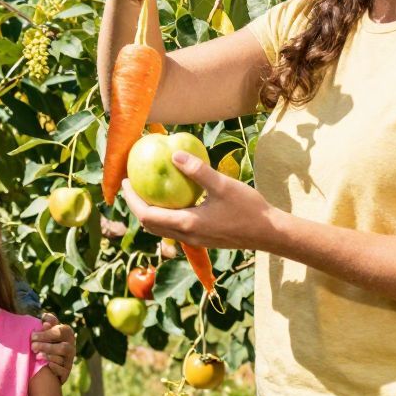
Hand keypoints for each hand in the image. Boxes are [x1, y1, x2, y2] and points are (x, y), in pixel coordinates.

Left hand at [30, 312, 75, 384]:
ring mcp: (69, 360)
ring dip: (49, 355)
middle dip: (46, 345)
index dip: (46, 334)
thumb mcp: (47, 330)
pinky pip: (63, 371)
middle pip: (62, 346)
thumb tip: (45, 317)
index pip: (59, 332)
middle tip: (32, 346)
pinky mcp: (66, 372)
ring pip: (62, 359)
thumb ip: (48, 323)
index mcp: (67, 333)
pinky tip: (47, 366)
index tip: (32, 335)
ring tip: (37, 355)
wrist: (48, 362)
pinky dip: (55, 368)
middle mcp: (71, 346)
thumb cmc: (47, 341)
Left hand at [123, 148, 277, 252]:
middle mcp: (187, 236)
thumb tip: (173, 155)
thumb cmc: (248, 209)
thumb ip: (197, 171)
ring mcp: (195, 240)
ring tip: (148, 193)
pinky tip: (174, 202)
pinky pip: (175, 230)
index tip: (125, 182)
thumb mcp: (222, 185)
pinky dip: (166, 217)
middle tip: (131, 186)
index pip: (147, 215)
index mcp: (187, 223)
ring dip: (150, 213)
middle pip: (150, 225)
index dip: (132, 200)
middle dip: (136, 206)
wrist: (270, 234)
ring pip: (162, 229)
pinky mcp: (204, 240)